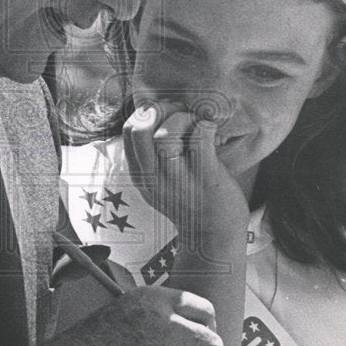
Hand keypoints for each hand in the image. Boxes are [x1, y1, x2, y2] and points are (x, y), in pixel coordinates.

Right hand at [123, 104, 248, 250]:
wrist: (215, 235)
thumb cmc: (190, 199)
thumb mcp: (159, 183)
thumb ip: (151, 157)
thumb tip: (154, 113)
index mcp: (141, 175)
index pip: (129, 130)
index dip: (147, 112)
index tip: (166, 114)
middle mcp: (154, 178)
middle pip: (140, 130)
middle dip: (160, 110)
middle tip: (180, 114)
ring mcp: (179, 180)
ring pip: (167, 135)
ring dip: (184, 118)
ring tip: (197, 123)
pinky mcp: (205, 179)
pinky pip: (200, 140)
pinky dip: (205, 126)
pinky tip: (211, 131)